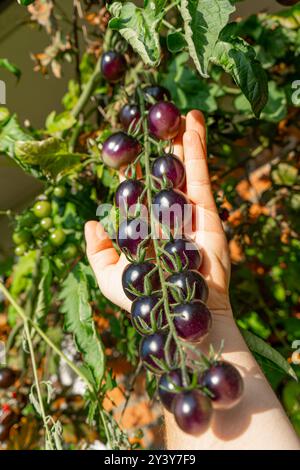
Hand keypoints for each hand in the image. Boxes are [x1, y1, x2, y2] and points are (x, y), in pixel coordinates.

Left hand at [85, 110, 230, 315]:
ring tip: (179, 112)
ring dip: (181, 140)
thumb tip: (90, 223)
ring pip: (182, 169)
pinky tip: (193, 127)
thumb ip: (97, 251)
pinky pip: (199, 176)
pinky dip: (196, 151)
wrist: (179, 314)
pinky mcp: (207, 212)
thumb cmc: (142, 298)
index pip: (138, 189)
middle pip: (162, 172)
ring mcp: (188, 211)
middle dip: (160, 145)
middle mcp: (165, 214)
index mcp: (144, 225)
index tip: (128, 144)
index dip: (133, 166)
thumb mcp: (109, 276)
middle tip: (157, 118)